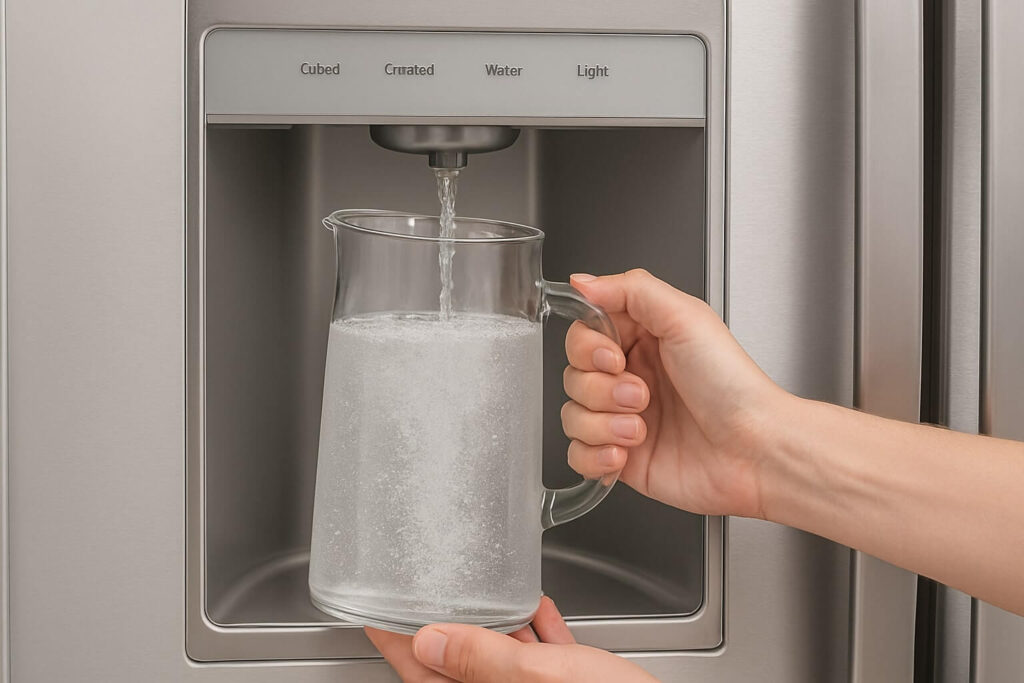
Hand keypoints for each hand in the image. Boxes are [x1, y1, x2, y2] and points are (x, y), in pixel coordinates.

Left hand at [366, 596, 656, 681]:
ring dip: (489, 622)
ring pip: (498, 658)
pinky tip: (537, 605)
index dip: (393, 638)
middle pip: (457, 661)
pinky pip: (539, 657)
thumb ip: (484, 658)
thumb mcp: (542, 677)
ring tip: (474, 587)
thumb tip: (427, 639)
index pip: (420, 670)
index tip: (372, 609)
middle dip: (440, 623)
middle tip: (417, 586)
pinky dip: (534, 630)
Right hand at [562, 270, 789, 517]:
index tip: (614, 357)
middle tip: (640, 395)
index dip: (589, 347)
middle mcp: (630, 377)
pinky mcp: (621, 459)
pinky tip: (625, 453)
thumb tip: (582, 281)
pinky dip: (595, 455)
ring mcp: (623, 419)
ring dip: (602, 424)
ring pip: (572, 416)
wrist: (754, 451)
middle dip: (600, 389)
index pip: (583, 333)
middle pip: (573, 375)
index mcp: (643, 339)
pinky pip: (577, 455)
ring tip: (640, 427)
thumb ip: (630, 289)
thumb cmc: (733, 387)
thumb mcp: (686, 317)